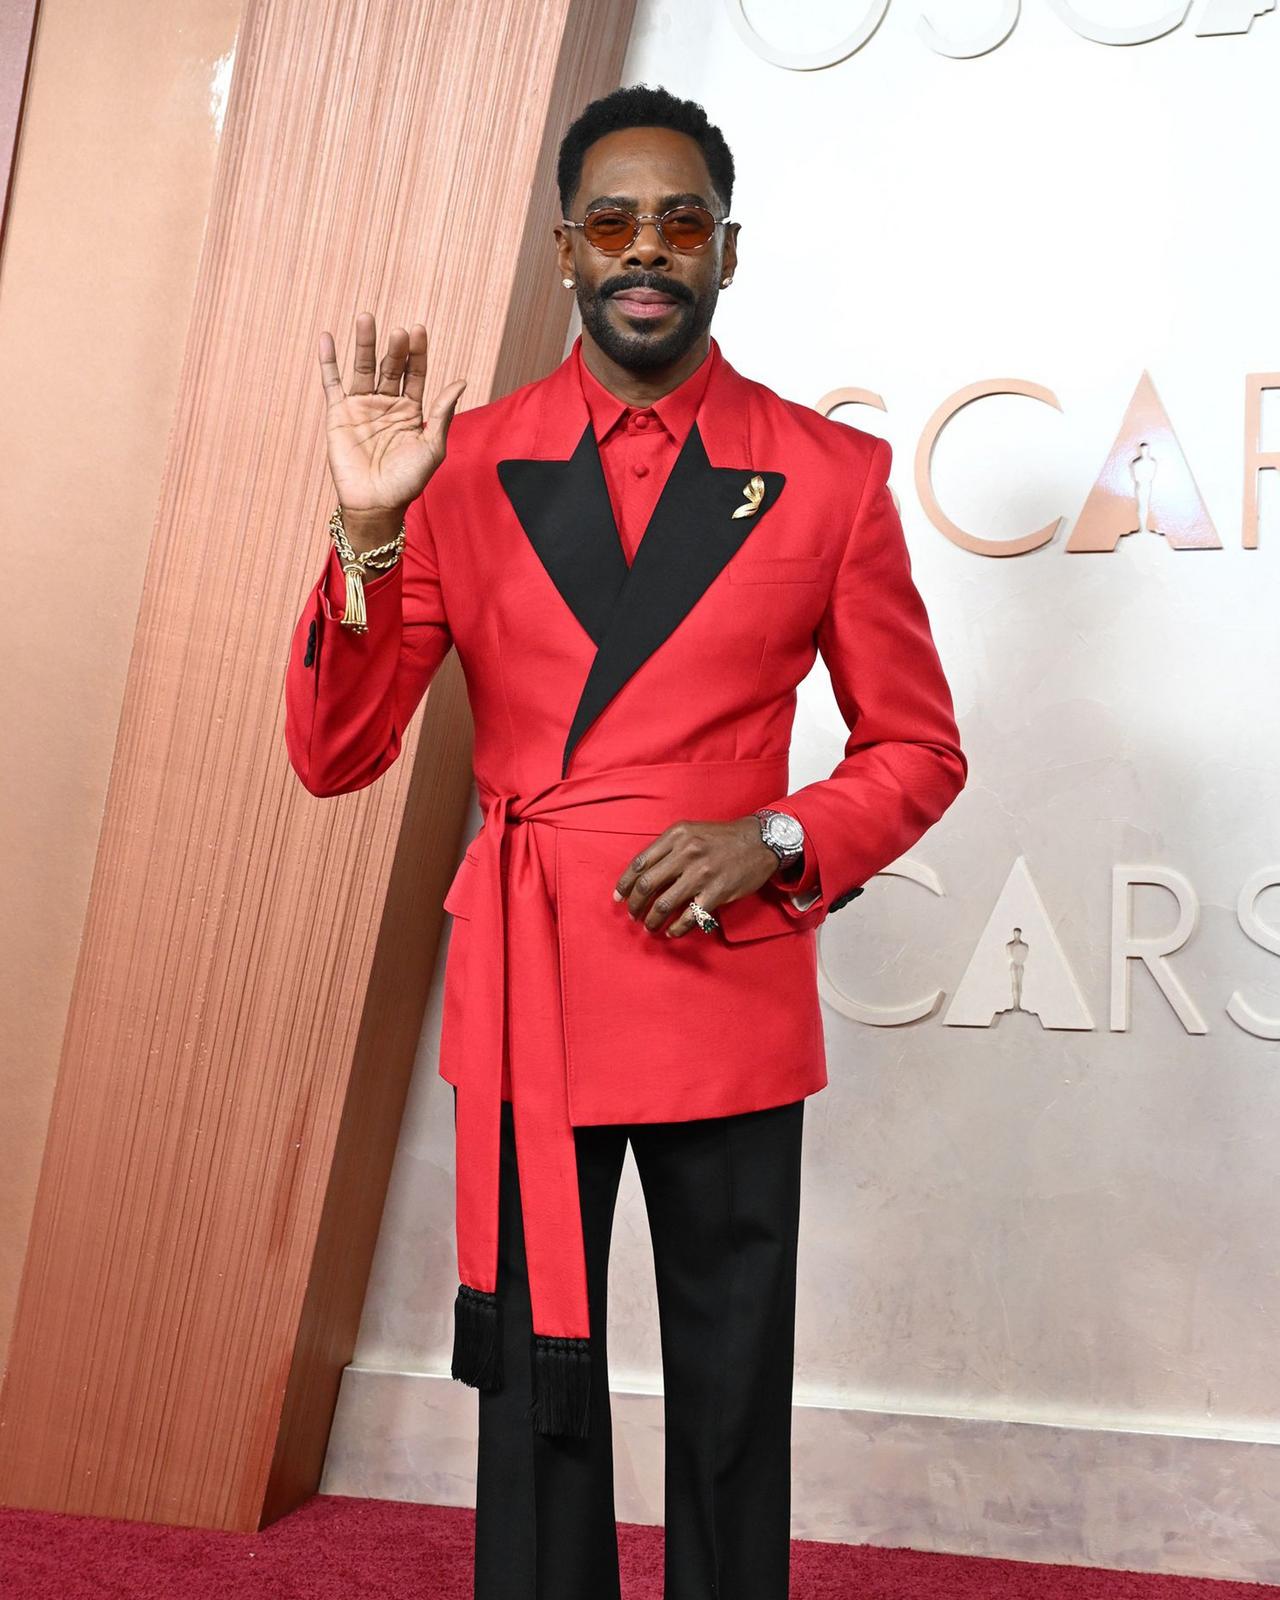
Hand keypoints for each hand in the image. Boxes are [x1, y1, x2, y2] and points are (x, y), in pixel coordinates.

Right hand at [317, 311, 466, 515]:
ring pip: (364, 368)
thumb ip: (442, 413)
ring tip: (366, 317)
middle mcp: (387, 404)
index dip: (417, 353)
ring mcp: (362, 407)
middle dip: (395, 348)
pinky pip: (332, 383)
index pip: (415, 374)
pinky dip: (329, 361)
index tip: (418, 330)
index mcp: (411, 411)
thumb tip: (461, 381)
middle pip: (391, 367)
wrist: (376, 504)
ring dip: (365, 343)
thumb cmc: (407, 482)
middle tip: (398, 331)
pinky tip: (328, 338)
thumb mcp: (432, 447)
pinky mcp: (339, 414)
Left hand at [612, 816, 782, 936]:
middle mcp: (686, 853)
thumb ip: (667, 848)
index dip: (625, 884)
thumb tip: (642, 874)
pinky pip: (690, 916)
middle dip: (635, 905)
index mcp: (676, 836)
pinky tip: (672, 932)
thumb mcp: (690, 831)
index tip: (619, 897)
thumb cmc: (722, 838)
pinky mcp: (717, 892)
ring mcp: (702, 874)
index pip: (639, 863)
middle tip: (633, 916)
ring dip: (652, 920)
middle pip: (647, 885)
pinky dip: (677, 928)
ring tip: (650, 927)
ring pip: (664, 904)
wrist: (760, 841)